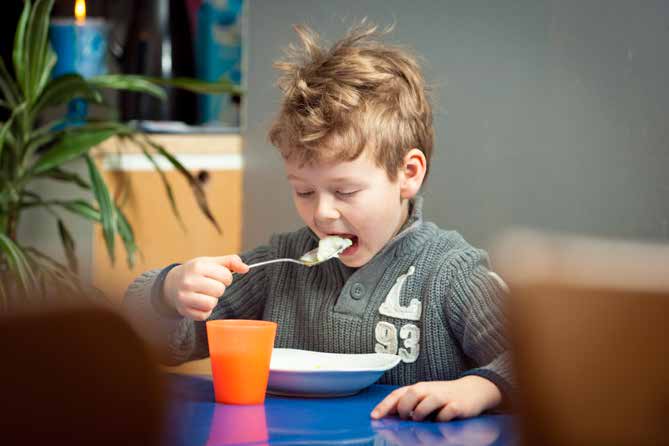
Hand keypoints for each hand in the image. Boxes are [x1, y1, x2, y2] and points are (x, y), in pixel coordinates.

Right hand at [163, 255, 248, 319]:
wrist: (172, 284)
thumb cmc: (196, 272)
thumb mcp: (211, 262)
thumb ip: (231, 262)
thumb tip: (246, 268)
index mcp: (198, 266)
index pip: (226, 276)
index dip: (226, 277)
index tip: (218, 277)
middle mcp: (189, 281)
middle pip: (219, 290)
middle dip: (219, 288)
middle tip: (210, 286)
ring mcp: (184, 297)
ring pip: (212, 304)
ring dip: (212, 300)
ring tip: (205, 294)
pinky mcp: (184, 310)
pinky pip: (204, 315)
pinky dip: (205, 311)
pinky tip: (199, 303)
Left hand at [370, 376, 501, 421]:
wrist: (472, 391)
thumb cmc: (444, 397)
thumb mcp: (425, 397)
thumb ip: (408, 404)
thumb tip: (388, 415)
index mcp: (419, 388)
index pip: (398, 394)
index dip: (385, 405)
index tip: (374, 416)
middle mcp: (430, 390)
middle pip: (411, 394)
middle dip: (403, 408)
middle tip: (405, 417)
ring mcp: (444, 397)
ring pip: (426, 404)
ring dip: (420, 414)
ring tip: (421, 419)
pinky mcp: (457, 406)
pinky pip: (445, 414)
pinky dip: (440, 420)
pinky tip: (440, 421)